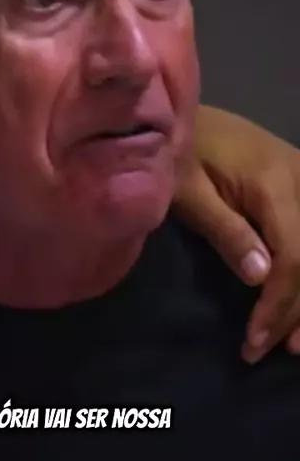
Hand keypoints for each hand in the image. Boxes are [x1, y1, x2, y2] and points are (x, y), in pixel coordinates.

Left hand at [173, 105, 299, 362]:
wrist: (176, 111)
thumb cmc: (173, 152)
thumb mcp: (187, 192)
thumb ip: (224, 231)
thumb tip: (262, 277)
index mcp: (273, 182)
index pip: (294, 256)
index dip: (279, 304)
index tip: (255, 340)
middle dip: (299, 308)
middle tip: (279, 349)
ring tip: (298, 339)